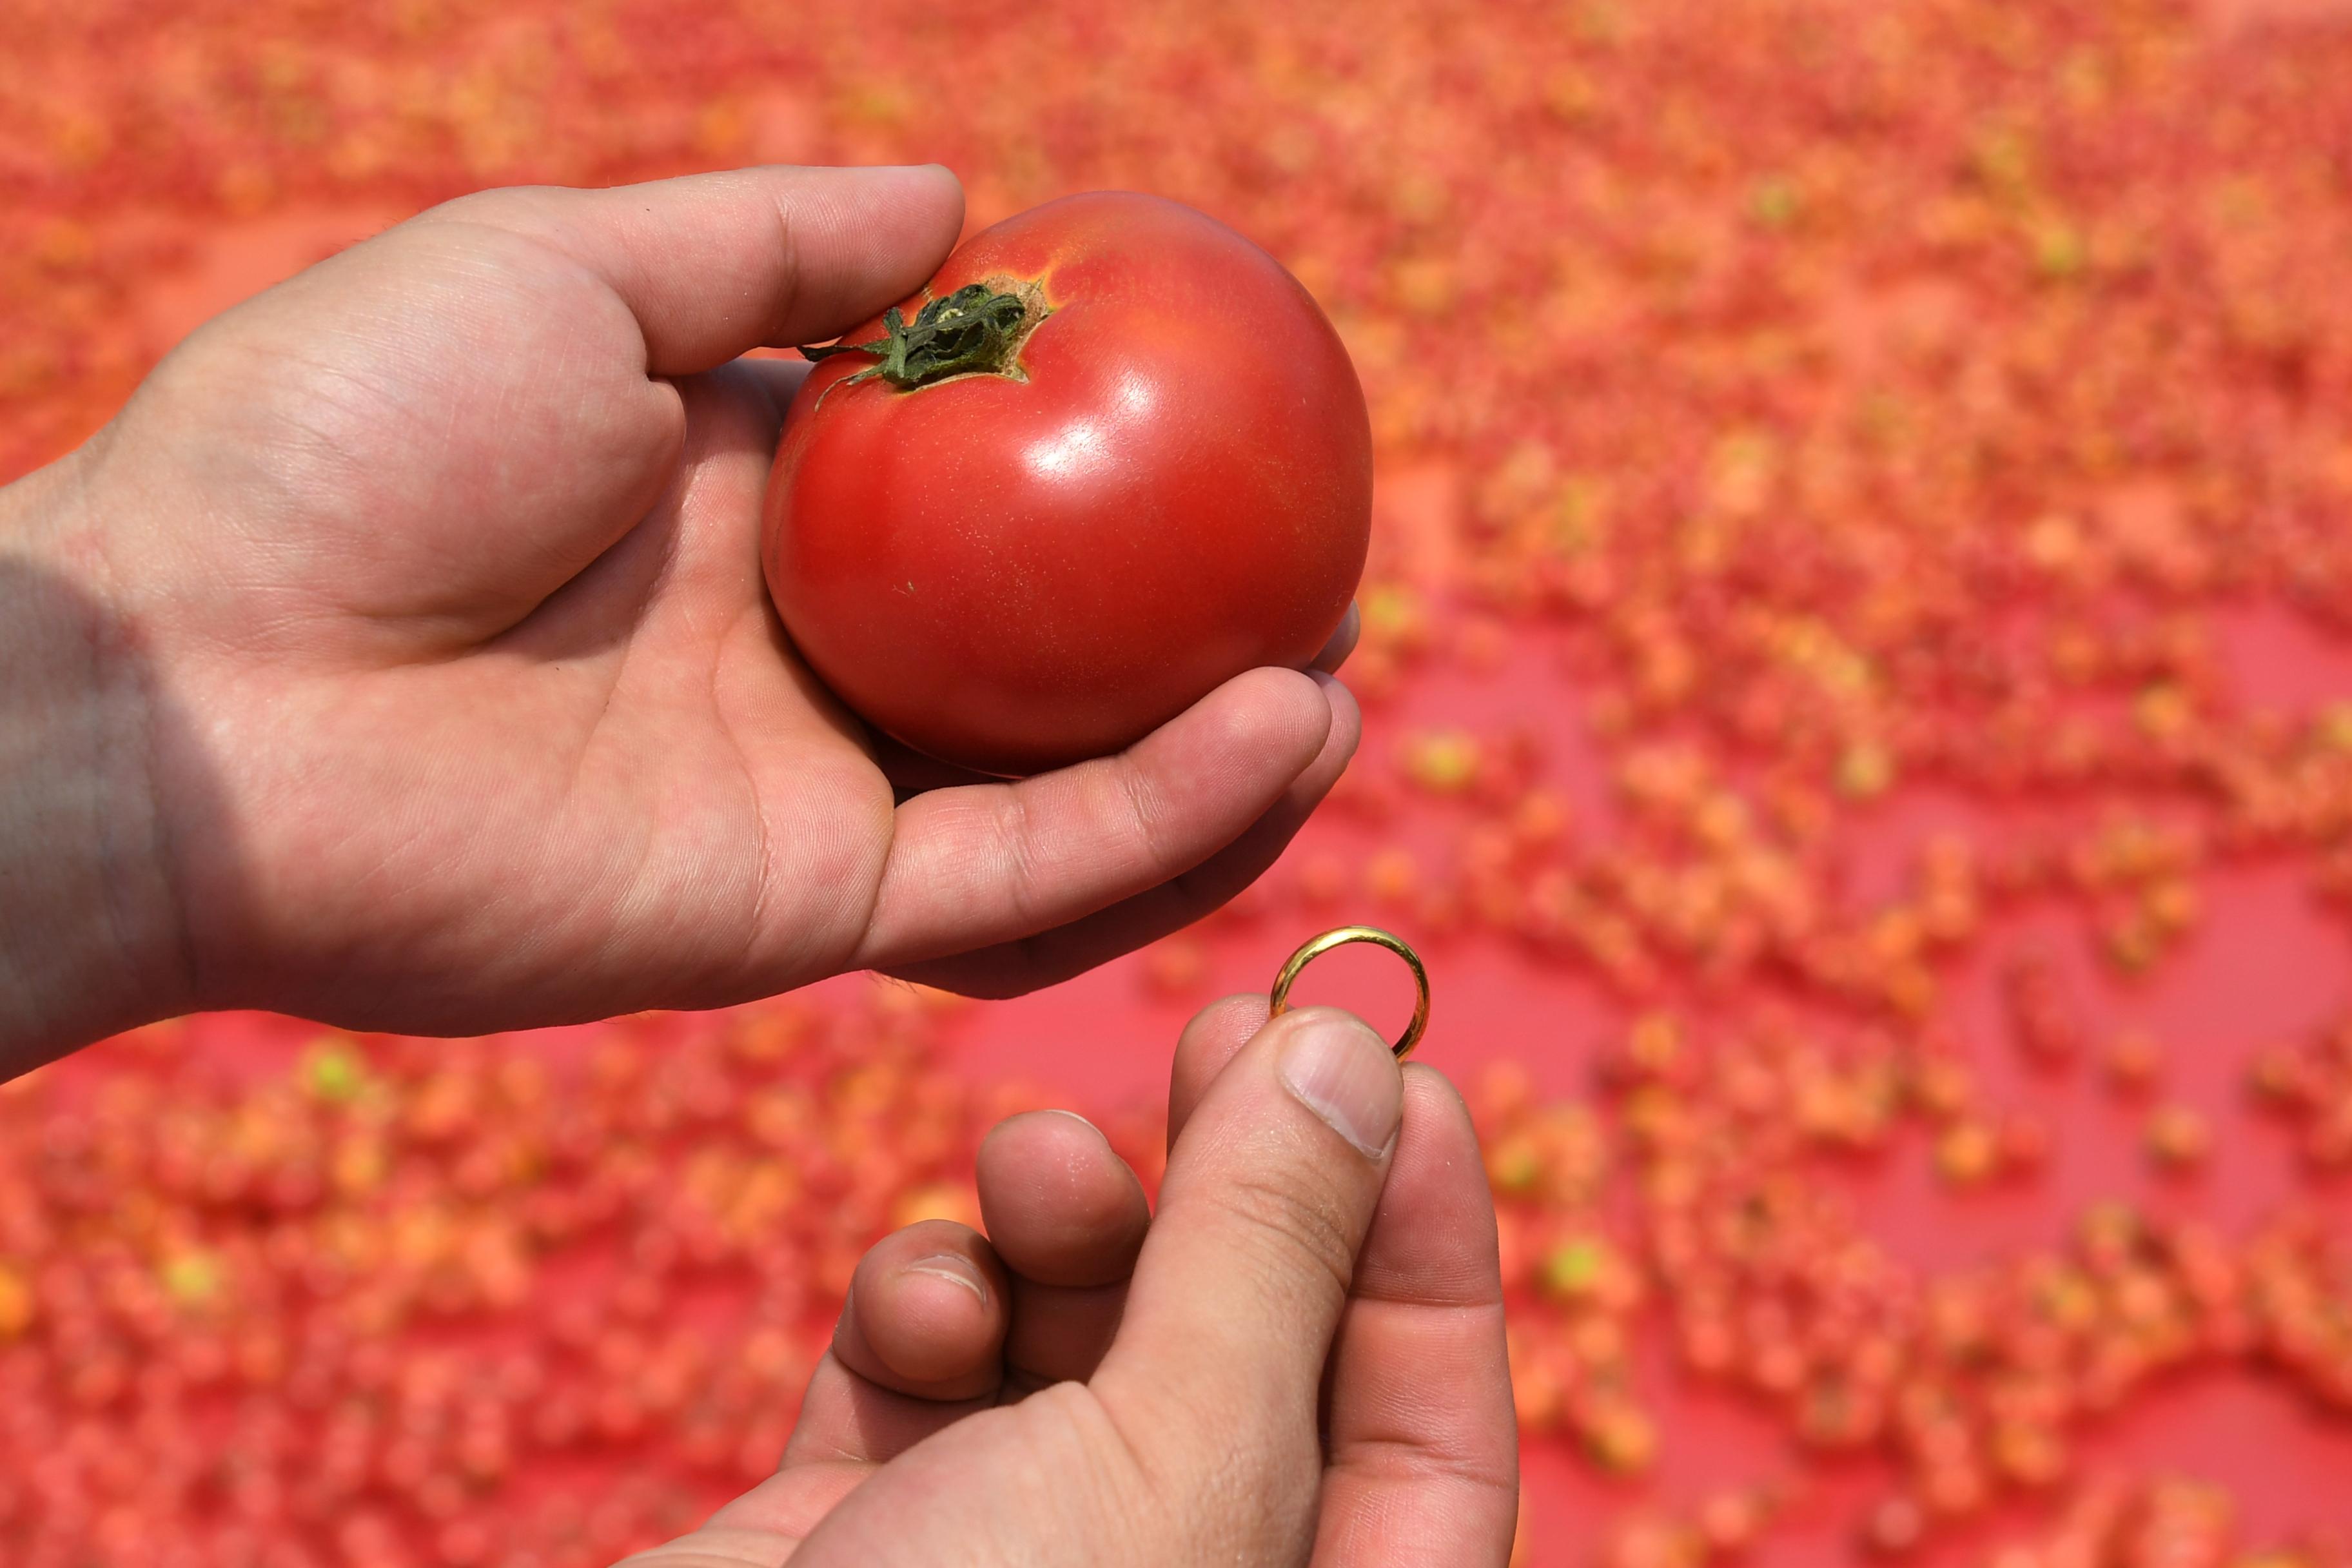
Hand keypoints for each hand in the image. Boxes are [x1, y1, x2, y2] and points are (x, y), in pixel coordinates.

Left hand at [0, 166, 1358, 1069]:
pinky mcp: (797, 911)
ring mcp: (804, 791)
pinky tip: (1272, 734)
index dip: (1114, 480)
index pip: (983, 506)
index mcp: (753, 508)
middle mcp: (799, 659)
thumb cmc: (347, 439)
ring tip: (1335, 685)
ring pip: (1060, 801)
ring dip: (1215, 761)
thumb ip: (775, 244)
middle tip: (1330, 587)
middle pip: (1048, 672)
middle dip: (1196, 645)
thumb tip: (961, 199)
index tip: (1238, 431)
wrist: (199, 683)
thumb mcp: (573, 267)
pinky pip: (1013, 873)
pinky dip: (1155, 818)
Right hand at [629, 999, 1517, 1566]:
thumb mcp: (1171, 1459)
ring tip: (1035, 1166)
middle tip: (1219, 1030)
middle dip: (1236, 1195)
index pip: (1432, 1440)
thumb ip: (1265, 1254)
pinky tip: (914, 1309)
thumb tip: (1352, 1061)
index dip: (1430, 1249)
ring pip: (1083, 1342)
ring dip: (1061, 1229)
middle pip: (1253, 1362)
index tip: (1396, 1070)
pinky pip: (932, 1373)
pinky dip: (926, 1307)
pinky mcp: (865, 1530)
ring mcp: (1015, 1566)